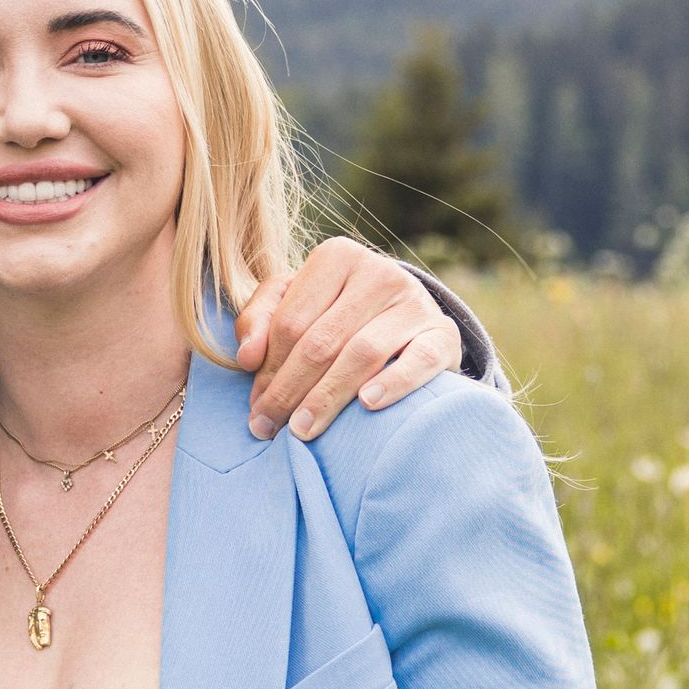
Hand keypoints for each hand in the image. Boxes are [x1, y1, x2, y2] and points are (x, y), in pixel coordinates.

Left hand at [233, 240, 466, 441]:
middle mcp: (378, 272)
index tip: (254, 408)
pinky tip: (367, 405)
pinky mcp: (442, 333)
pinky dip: (393, 383)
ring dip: (327, 397)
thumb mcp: (295, 305)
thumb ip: (260, 320)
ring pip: (361, 353)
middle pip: (321, 341)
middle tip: (268, 428)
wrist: (410, 321)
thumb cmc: (338, 315)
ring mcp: (414, 301)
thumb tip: (246, 357)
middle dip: (289, 390)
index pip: (291, 321)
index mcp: (336, 257)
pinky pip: (418, 361)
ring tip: (302, 431)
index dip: (268, 369)